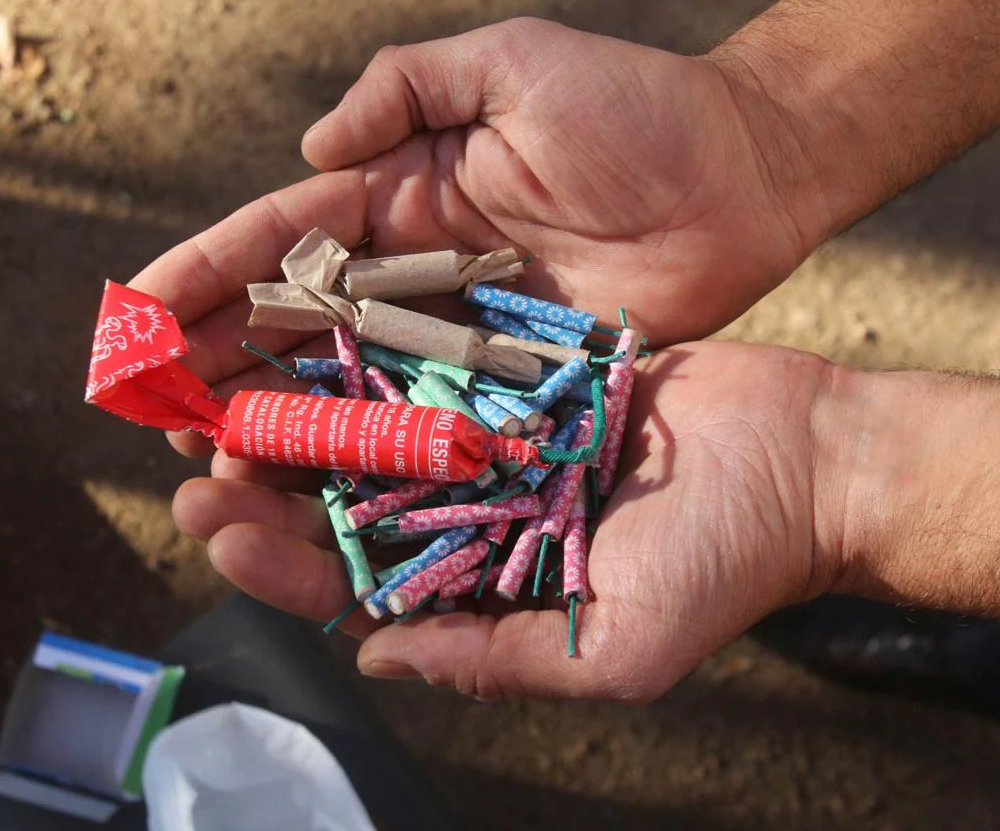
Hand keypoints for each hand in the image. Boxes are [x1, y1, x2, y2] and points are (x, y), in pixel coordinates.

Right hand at [131, 18, 808, 456]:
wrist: (745, 177)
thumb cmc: (636, 110)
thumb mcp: (512, 64)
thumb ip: (406, 88)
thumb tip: (311, 151)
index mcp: (400, 194)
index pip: (283, 240)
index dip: (208, 274)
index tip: (138, 311)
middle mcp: (415, 273)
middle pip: (296, 325)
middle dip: (220, 363)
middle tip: (153, 409)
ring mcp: (459, 337)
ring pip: (346, 385)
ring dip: (276, 421)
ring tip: (210, 461)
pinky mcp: (509, 384)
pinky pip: (427, 423)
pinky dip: (369, 454)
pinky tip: (316, 487)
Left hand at [173, 342, 840, 699]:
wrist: (806, 453)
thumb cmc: (724, 562)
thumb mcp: (616, 646)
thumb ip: (493, 660)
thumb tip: (375, 663)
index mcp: (482, 587)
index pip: (356, 587)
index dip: (280, 566)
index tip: (218, 531)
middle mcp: (473, 518)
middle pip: (344, 508)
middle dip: (266, 490)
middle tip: (193, 462)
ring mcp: (492, 445)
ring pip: (371, 434)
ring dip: (300, 417)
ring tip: (229, 394)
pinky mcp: (517, 380)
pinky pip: (430, 369)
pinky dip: (370, 358)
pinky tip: (313, 335)